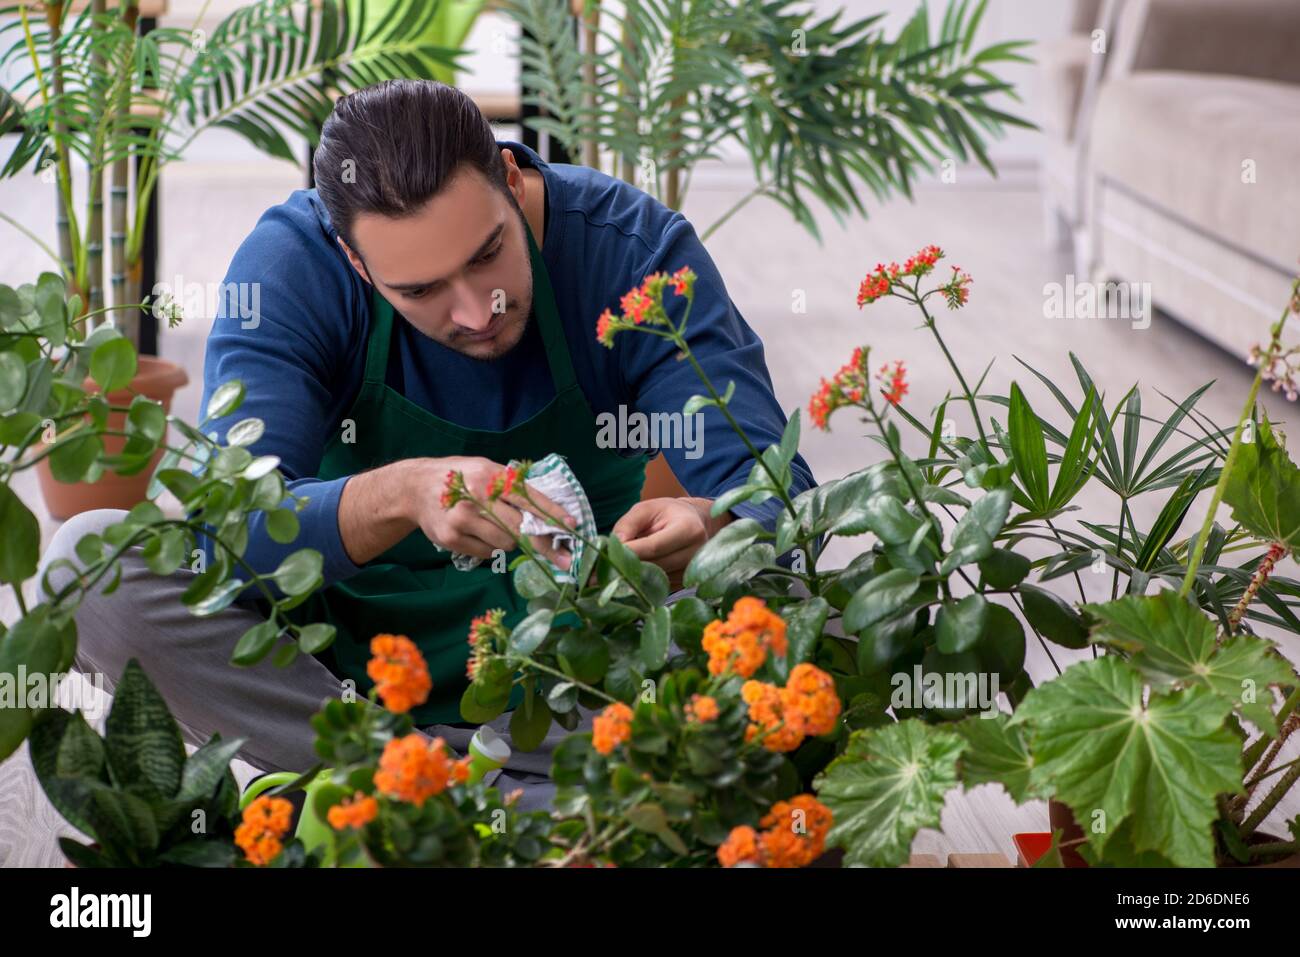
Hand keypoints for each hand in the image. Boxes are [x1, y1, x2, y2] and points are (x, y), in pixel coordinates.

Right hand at [415, 456, 575, 569]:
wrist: (416, 488)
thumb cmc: (462, 478)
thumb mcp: (487, 469)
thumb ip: (512, 487)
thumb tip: (549, 513)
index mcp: (490, 476)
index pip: (528, 498)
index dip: (551, 513)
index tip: (571, 526)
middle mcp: (476, 497)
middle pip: (520, 527)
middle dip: (543, 542)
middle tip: (562, 558)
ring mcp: (462, 520)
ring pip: (505, 543)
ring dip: (511, 540)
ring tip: (496, 525)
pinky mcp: (451, 539)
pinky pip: (486, 552)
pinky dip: (491, 547)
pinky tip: (478, 532)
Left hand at [611, 497, 726, 581]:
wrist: (695, 523)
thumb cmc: (668, 513)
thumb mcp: (646, 509)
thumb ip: (628, 524)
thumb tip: (613, 545)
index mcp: (688, 529)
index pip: (653, 546)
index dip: (628, 553)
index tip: (604, 556)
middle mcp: (694, 553)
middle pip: (653, 566)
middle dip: (625, 568)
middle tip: (597, 572)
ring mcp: (690, 572)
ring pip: (653, 580)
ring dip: (629, 577)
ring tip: (607, 574)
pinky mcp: (683, 584)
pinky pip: (656, 586)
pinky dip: (638, 583)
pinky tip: (624, 578)